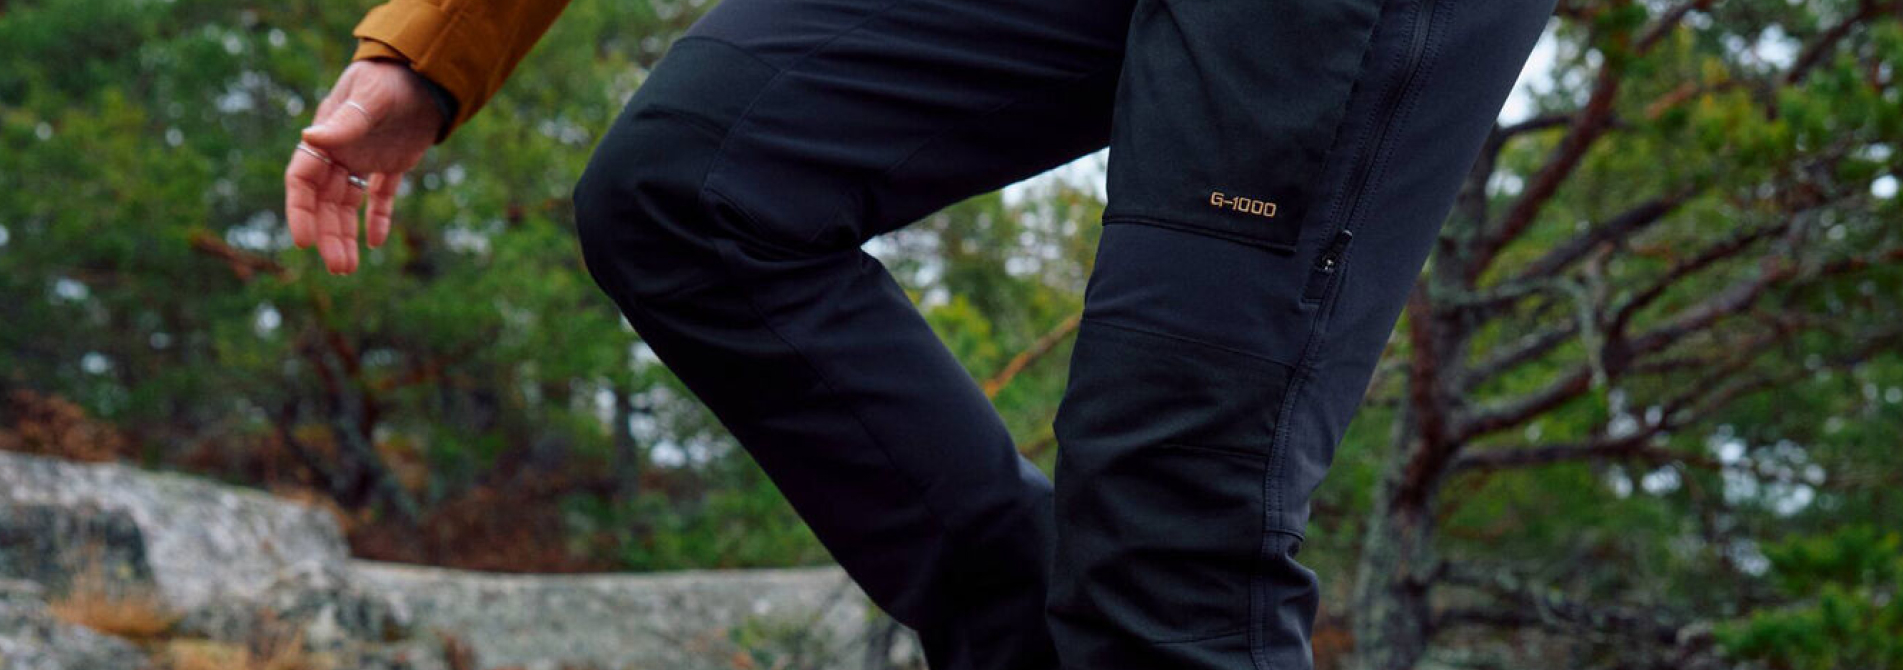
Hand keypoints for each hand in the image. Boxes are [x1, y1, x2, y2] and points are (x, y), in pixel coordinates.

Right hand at [284, 59, 443, 274]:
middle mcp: (339, 152)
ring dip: (346, 235)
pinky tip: (377, 243)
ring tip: (348, 269)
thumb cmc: (391, 80)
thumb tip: (309, 137)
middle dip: (328, 235)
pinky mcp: (391, 164)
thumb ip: (344, 123)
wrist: (426, 73)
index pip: (302, 180)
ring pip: (348, 205)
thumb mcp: (368, 98)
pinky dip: (378, 219)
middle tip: (338, 268)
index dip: (300, 212)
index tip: (304, 241)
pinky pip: (380, 196)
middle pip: (325, 203)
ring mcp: (364, 159)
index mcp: (326, 138)